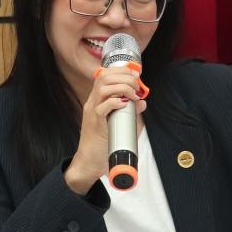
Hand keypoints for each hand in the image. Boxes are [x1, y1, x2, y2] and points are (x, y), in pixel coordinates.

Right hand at [63, 64, 146, 193]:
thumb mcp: (119, 123)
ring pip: (103, 88)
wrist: (89, 161)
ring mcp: (92, 112)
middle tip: (136, 85)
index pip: (105, 75)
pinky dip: (115, 102)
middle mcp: (93, 102)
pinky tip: (124, 104)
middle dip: (124, 76)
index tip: (135, 75)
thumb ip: (131, 112)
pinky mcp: (95, 123)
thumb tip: (143, 102)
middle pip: (104, 77)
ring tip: (133, 94)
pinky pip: (102, 107)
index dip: (121, 70)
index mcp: (97, 100)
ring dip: (122, 87)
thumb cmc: (103, 143)